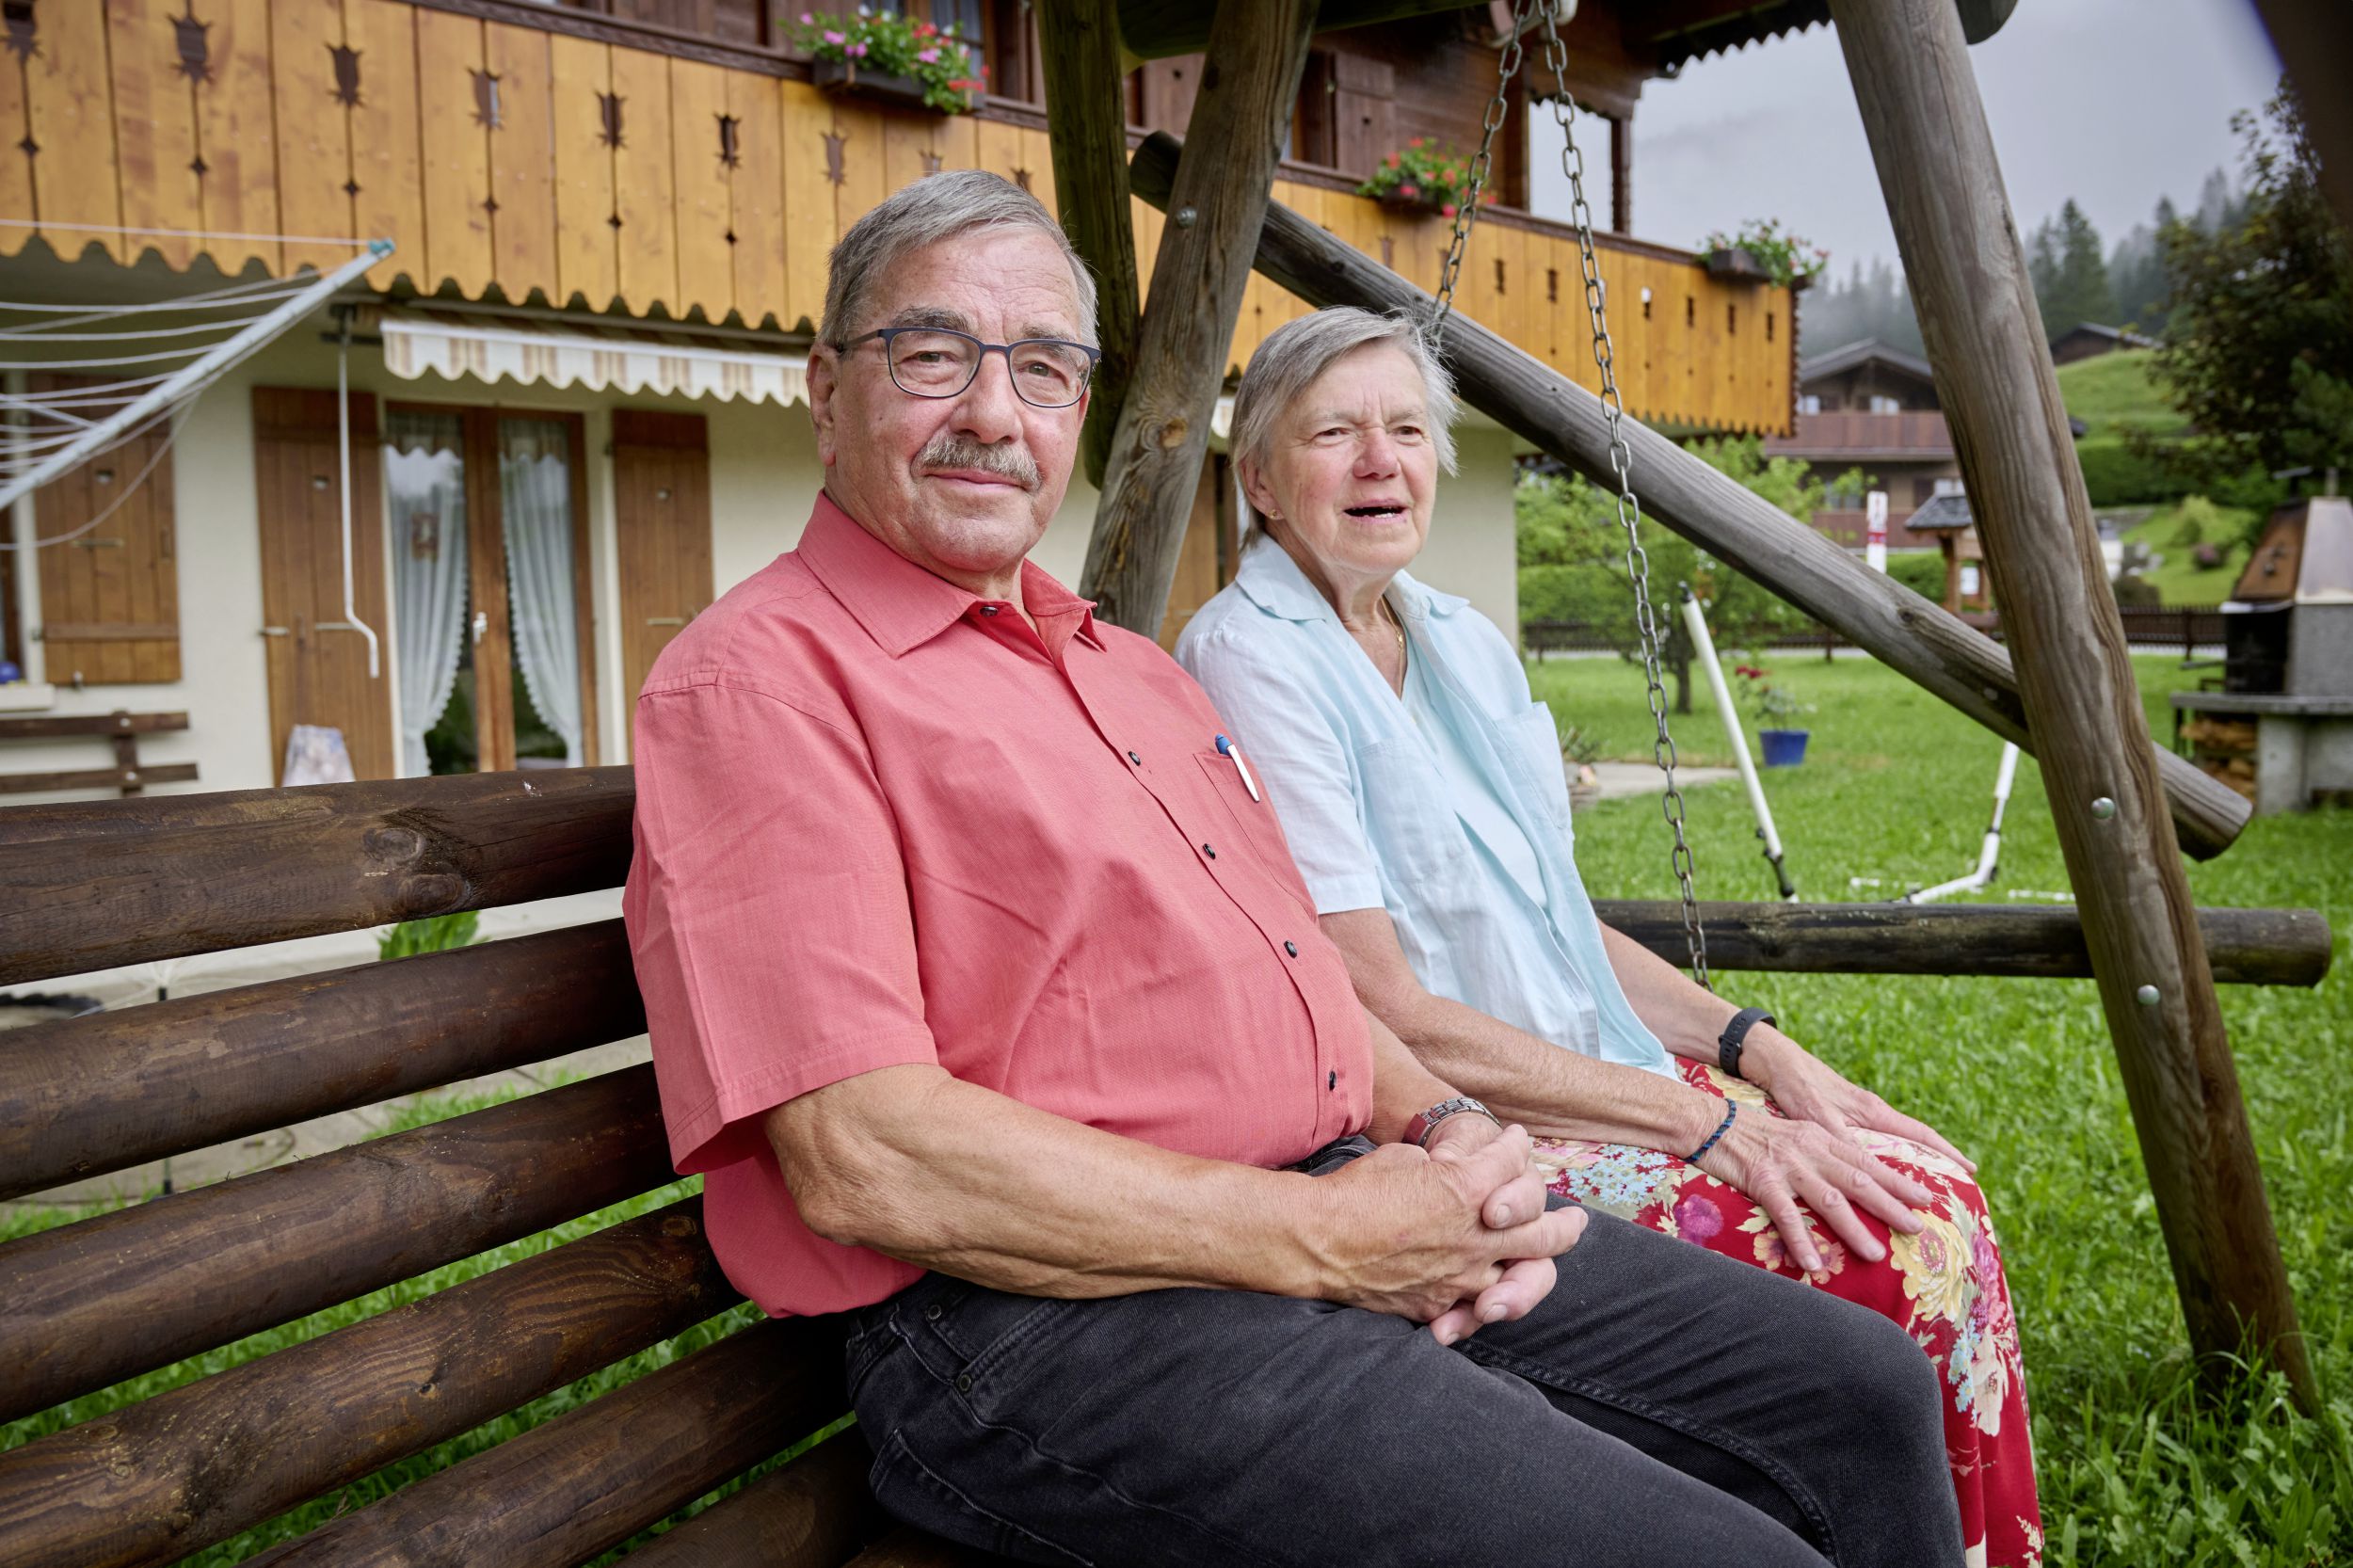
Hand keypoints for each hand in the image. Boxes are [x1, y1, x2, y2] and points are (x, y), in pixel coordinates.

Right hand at [1314, 1123, 1585, 1341]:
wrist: (1317, 1240)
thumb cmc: (1354, 1190)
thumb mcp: (1403, 1157)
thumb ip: (1440, 1168)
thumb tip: (1452, 1176)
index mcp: (1465, 1188)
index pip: (1510, 1162)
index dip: (1515, 1146)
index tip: (1516, 1141)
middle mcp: (1475, 1235)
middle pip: (1543, 1229)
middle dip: (1565, 1222)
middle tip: (1578, 1220)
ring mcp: (1462, 1275)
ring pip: (1526, 1274)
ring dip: (1544, 1263)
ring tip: (1555, 1266)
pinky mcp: (1439, 1304)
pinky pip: (1481, 1306)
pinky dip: (1496, 1299)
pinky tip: (1503, 1296)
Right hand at [1694, 1100, 1932, 1274]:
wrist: (1707, 1121)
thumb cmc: (1750, 1133)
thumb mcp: (1794, 1136)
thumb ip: (1820, 1155)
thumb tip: (1847, 1182)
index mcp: (1821, 1138)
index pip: (1867, 1162)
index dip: (1898, 1181)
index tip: (1925, 1198)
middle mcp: (1810, 1150)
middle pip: (1859, 1180)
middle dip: (1891, 1205)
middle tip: (1916, 1227)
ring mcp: (1787, 1165)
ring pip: (1830, 1200)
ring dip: (1854, 1229)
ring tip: (1875, 1254)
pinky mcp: (1761, 1179)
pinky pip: (1786, 1214)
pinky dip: (1801, 1240)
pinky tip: (1812, 1263)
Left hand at [1741, 1027, 1974, 1173]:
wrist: (1774, 1062)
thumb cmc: (1796, 1085)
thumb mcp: (1817, 1113)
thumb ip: (1840, 1136)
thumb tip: (1864, 1168)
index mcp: (1872, 1111)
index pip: (1920, 1134)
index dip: (1945, 1152)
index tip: (1971, 1169)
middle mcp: (1870, 1114)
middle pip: (1913, 1141)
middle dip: (1935, 1163)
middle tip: (1957, 1188)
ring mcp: (1857, 1117)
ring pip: (1893, 1145)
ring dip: (1909, 1165)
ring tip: (1921, 1191)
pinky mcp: (1841, 1120)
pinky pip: (1873, 1145)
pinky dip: (1883, 1162)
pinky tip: (1879, 1179)